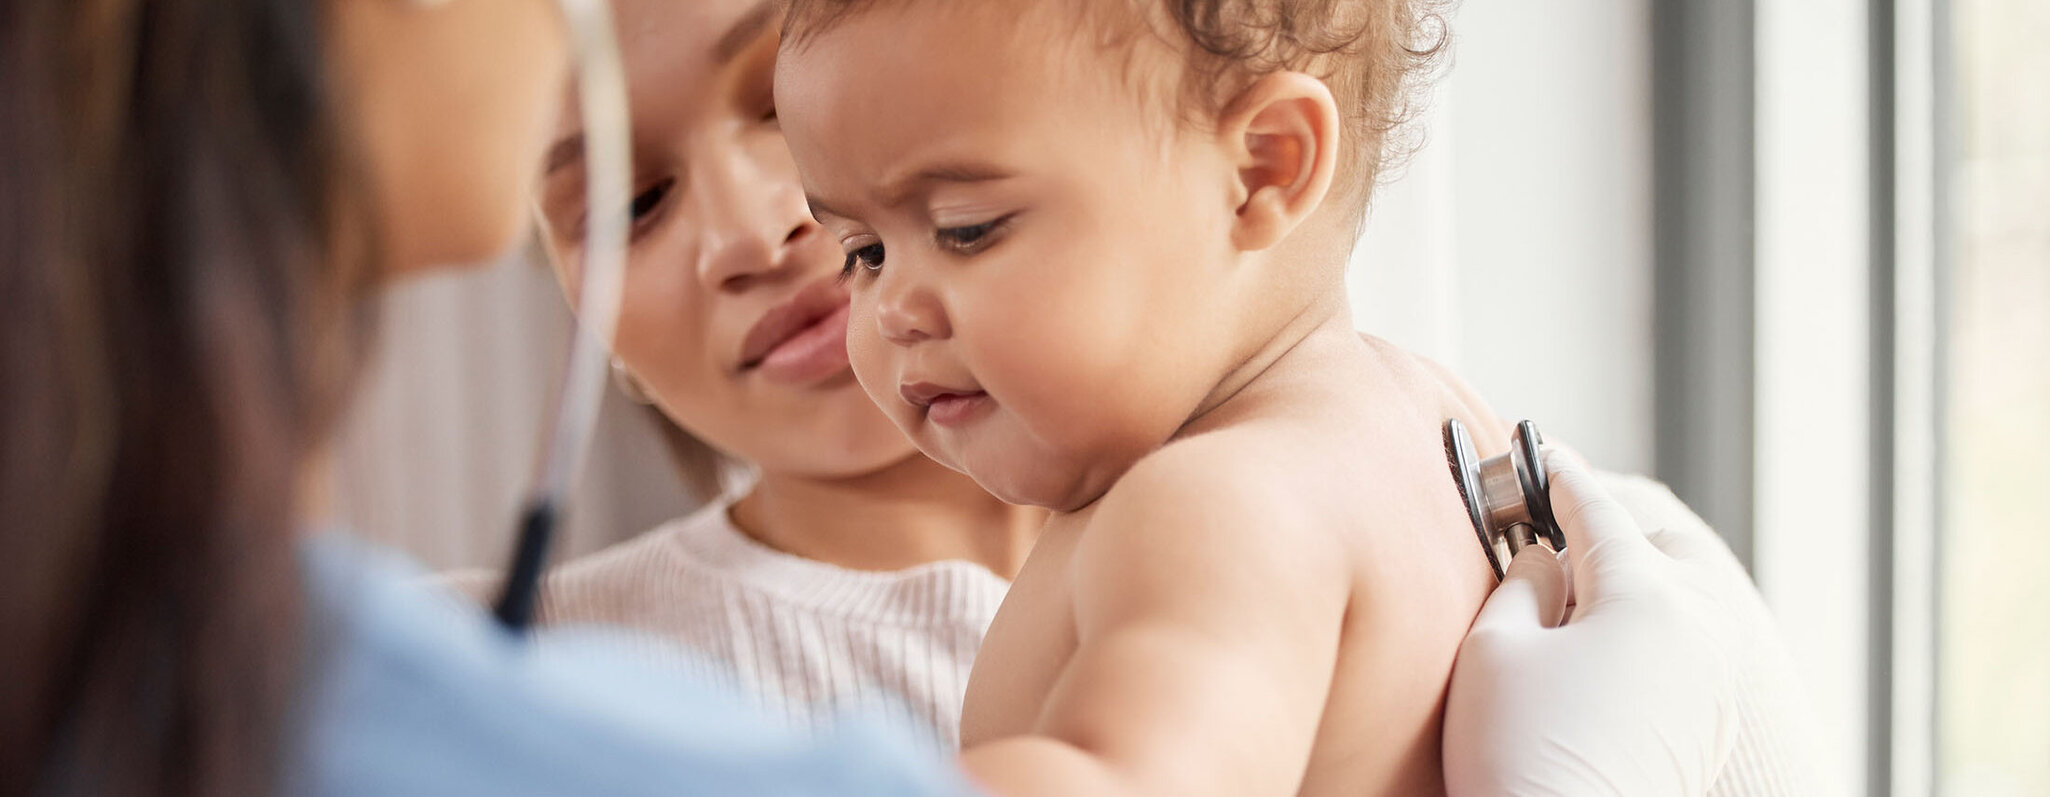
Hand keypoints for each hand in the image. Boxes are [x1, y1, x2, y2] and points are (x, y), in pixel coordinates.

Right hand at [1442, 452, 1744, 796]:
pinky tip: (1605, 658)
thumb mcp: (1495, 649)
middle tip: (1557, 538)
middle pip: (1666, 550)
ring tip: (1581, 601)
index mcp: (1646, 597)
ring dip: (1639, 587)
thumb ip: (1522, 584)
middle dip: (1616, 533)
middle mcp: (1698, 632)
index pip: (1598, 512)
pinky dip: (1654, 636)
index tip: (1540, 454)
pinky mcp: (1709, 732)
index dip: (1560, 477)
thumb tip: (1545, 559)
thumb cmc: (1519, 753)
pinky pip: (1691, 655)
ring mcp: (1713, 686)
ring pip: (1687, 603)